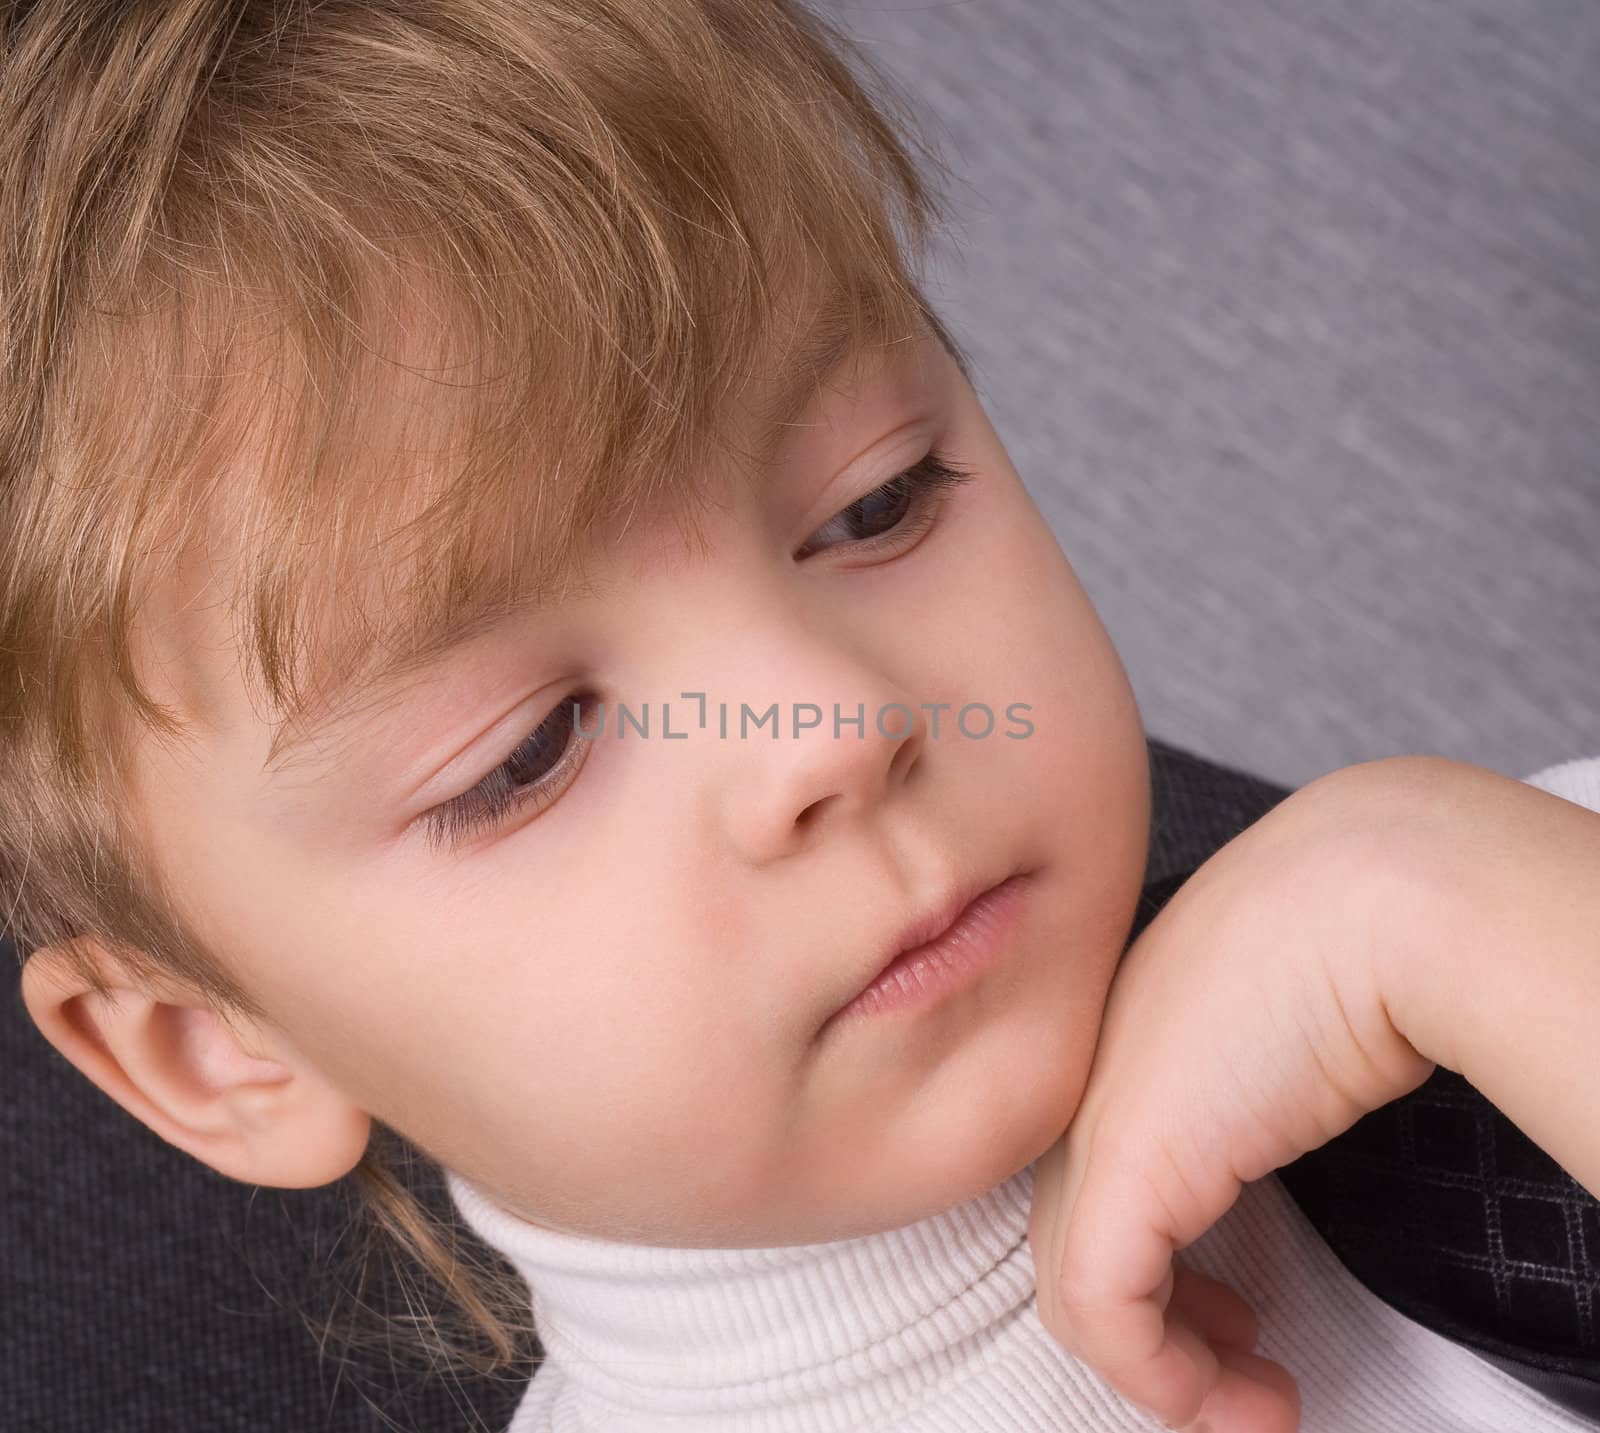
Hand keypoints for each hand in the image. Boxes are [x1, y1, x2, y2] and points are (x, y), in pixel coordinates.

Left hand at [1027, 760, 1438, 1431]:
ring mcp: (1096, 1116)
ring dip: (1165, 1370)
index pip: (1092, 1168)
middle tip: (1236, 1369)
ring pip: (1079, 1282)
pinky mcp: (1126, 1165)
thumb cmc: (1350, 932)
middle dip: (1155, 1321)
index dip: (1149, 1252)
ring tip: (1252, 1404)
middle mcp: (1088, 1074)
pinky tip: (1240, 1392)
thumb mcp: (1272, 1019)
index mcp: (1117, 1030)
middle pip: (1079, 1229)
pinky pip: (1103, 1308)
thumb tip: (1268, 1125)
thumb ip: (1236, 1080)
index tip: (1228, 1306)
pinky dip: (1161, 1377)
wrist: (1377, 892)